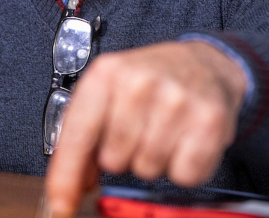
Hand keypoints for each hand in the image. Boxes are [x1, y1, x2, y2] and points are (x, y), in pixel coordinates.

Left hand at [44, 40, 247, 215]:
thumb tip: (74, 183)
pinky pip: (184, 174)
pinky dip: (183, 166)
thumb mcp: (110, 90)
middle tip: (138, 130)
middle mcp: (139, 83)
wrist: (205, 64)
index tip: (60, 205)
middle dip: (123, 155)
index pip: (77, 135)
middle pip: (113, 160)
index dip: (65, 176)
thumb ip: (87, 134)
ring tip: (162, 130)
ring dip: (154, 159)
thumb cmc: (153, 78)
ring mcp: (176, 101)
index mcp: (107, 73)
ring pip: (147, 169)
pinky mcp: (208, 121)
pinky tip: (184, 139)